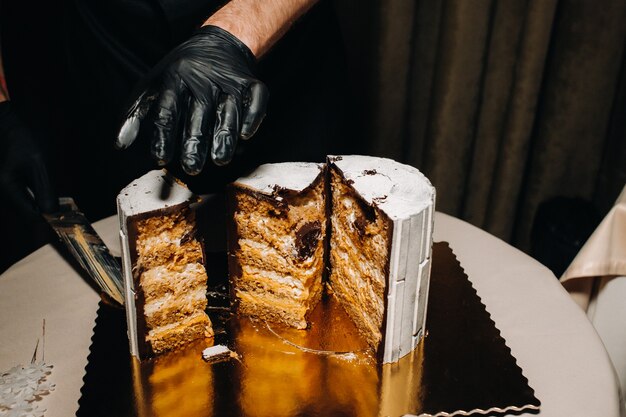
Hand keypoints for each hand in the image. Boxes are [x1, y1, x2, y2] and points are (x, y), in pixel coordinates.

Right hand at [0, 101, 57, 215]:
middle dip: (47, 217)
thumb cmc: (22, 140)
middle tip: (67, 217)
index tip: (65, 222)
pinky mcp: (15, 187)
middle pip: (28, 214)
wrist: (9, 126)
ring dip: (45, 210)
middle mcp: (6, 192)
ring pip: (29, 208)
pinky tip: (52, 201)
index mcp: (9, 188)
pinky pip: (28, 200)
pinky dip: (41, 202)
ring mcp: (10, 190)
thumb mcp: (38, 164)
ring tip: (63, 211)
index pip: (30, 215)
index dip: (48, 221)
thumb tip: (52, 212)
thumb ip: (45, 189)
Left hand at [115, 25, 268, 173]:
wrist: (220, 43)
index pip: (167, 111)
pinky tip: (246, 135)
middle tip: (191, 167)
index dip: (163, 136)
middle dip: (195, 142)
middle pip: (198, 114)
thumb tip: (120, 145)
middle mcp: (202, 80)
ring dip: (224, 135)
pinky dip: (252, 117)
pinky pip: (254, 101)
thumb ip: (134, 114)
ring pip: (227, 111)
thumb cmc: (181, 72)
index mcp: (174, 79)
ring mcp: (228, 81)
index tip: (161, 159)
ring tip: (219, 159)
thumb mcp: (152, 84)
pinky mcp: (250, 84)